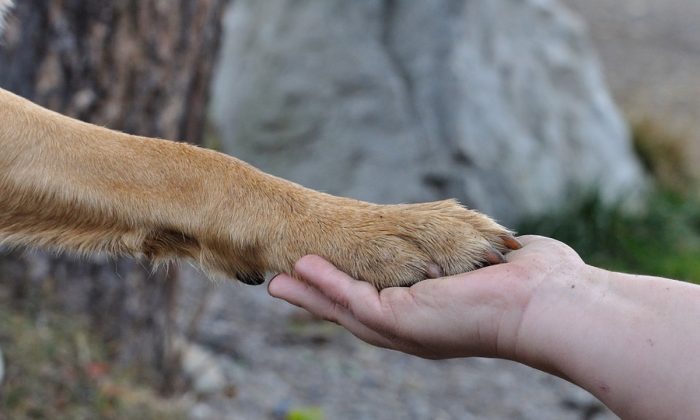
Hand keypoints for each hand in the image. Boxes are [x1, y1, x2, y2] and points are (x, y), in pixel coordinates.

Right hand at [268, 235, 586, 360]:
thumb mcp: (495, 263)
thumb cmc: (536, 283)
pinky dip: (325, 285)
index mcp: (433, 316)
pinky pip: (352, 300)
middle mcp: (414, 328)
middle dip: (318, 298)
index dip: (351, 289)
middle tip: (282, 285)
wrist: (551, 303)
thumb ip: (484, 255)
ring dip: (310, 294)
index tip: (326, 274)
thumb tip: (503, 245)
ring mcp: (405, 328)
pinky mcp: (401, 320)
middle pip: (354, 312)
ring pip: (344, 310)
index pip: (382, 302)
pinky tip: (301, 270)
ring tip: (279, 280)